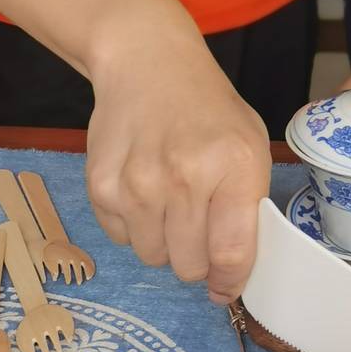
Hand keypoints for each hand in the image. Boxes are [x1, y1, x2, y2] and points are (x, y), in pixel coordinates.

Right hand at [85, 39, 272, 298]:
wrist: (148, 64)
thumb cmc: (208, 110)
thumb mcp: (250, 145)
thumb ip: (248, 206)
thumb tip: (235, 270)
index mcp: (232, 167)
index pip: (231, 254)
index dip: (230, 282)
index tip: (225, 286)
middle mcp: (183, 178)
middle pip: (188, 266)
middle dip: (196, 258)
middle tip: (198, 227)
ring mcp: (137, 183)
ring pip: (152, 257)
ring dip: (163, 241)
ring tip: (169, 201)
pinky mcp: (101, 186)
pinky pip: (121, 238)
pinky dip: (134, 225)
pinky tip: (142, 188)